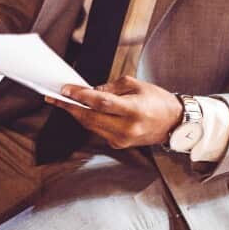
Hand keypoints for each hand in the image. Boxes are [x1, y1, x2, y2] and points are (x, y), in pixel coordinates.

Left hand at [45, 75, 182, 149]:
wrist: (173, 123)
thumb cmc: (157, 100)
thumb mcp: (135, 85)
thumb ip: (110, 88)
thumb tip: (89, 92)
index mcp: (134, 110)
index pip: (102, 103)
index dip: (81, 96)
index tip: (65, 90)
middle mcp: (128, 128)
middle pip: (91, 118)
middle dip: (70, 107)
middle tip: (55, 97)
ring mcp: (122, 139)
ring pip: (91, 126)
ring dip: (77, 114)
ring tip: (64, 101)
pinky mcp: (119, 144)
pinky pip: (98, 131)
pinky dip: (89, 120)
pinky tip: (82, 111)